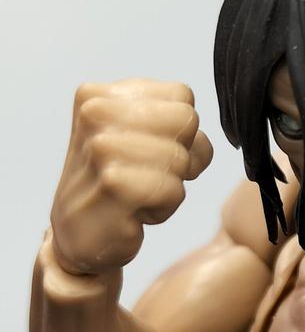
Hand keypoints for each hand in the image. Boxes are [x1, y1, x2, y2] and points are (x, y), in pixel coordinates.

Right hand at [51, 79, 213, 274]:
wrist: (76, 237)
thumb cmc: (114, 186)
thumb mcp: (141, 139)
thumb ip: (174, 124)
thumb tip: (201, 142)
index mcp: (99, 95)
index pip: (181, 95)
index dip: (179, 131)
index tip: (150, 152)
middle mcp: (95, 113)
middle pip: (186, 121)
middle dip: (178, 156)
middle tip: (143, 177)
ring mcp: (102, 148)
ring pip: (182, 158)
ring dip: (169, 186)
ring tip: (134, 195)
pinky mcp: (114, 184)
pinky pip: (175, 190)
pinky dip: (162, 208)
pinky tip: (132, 212)